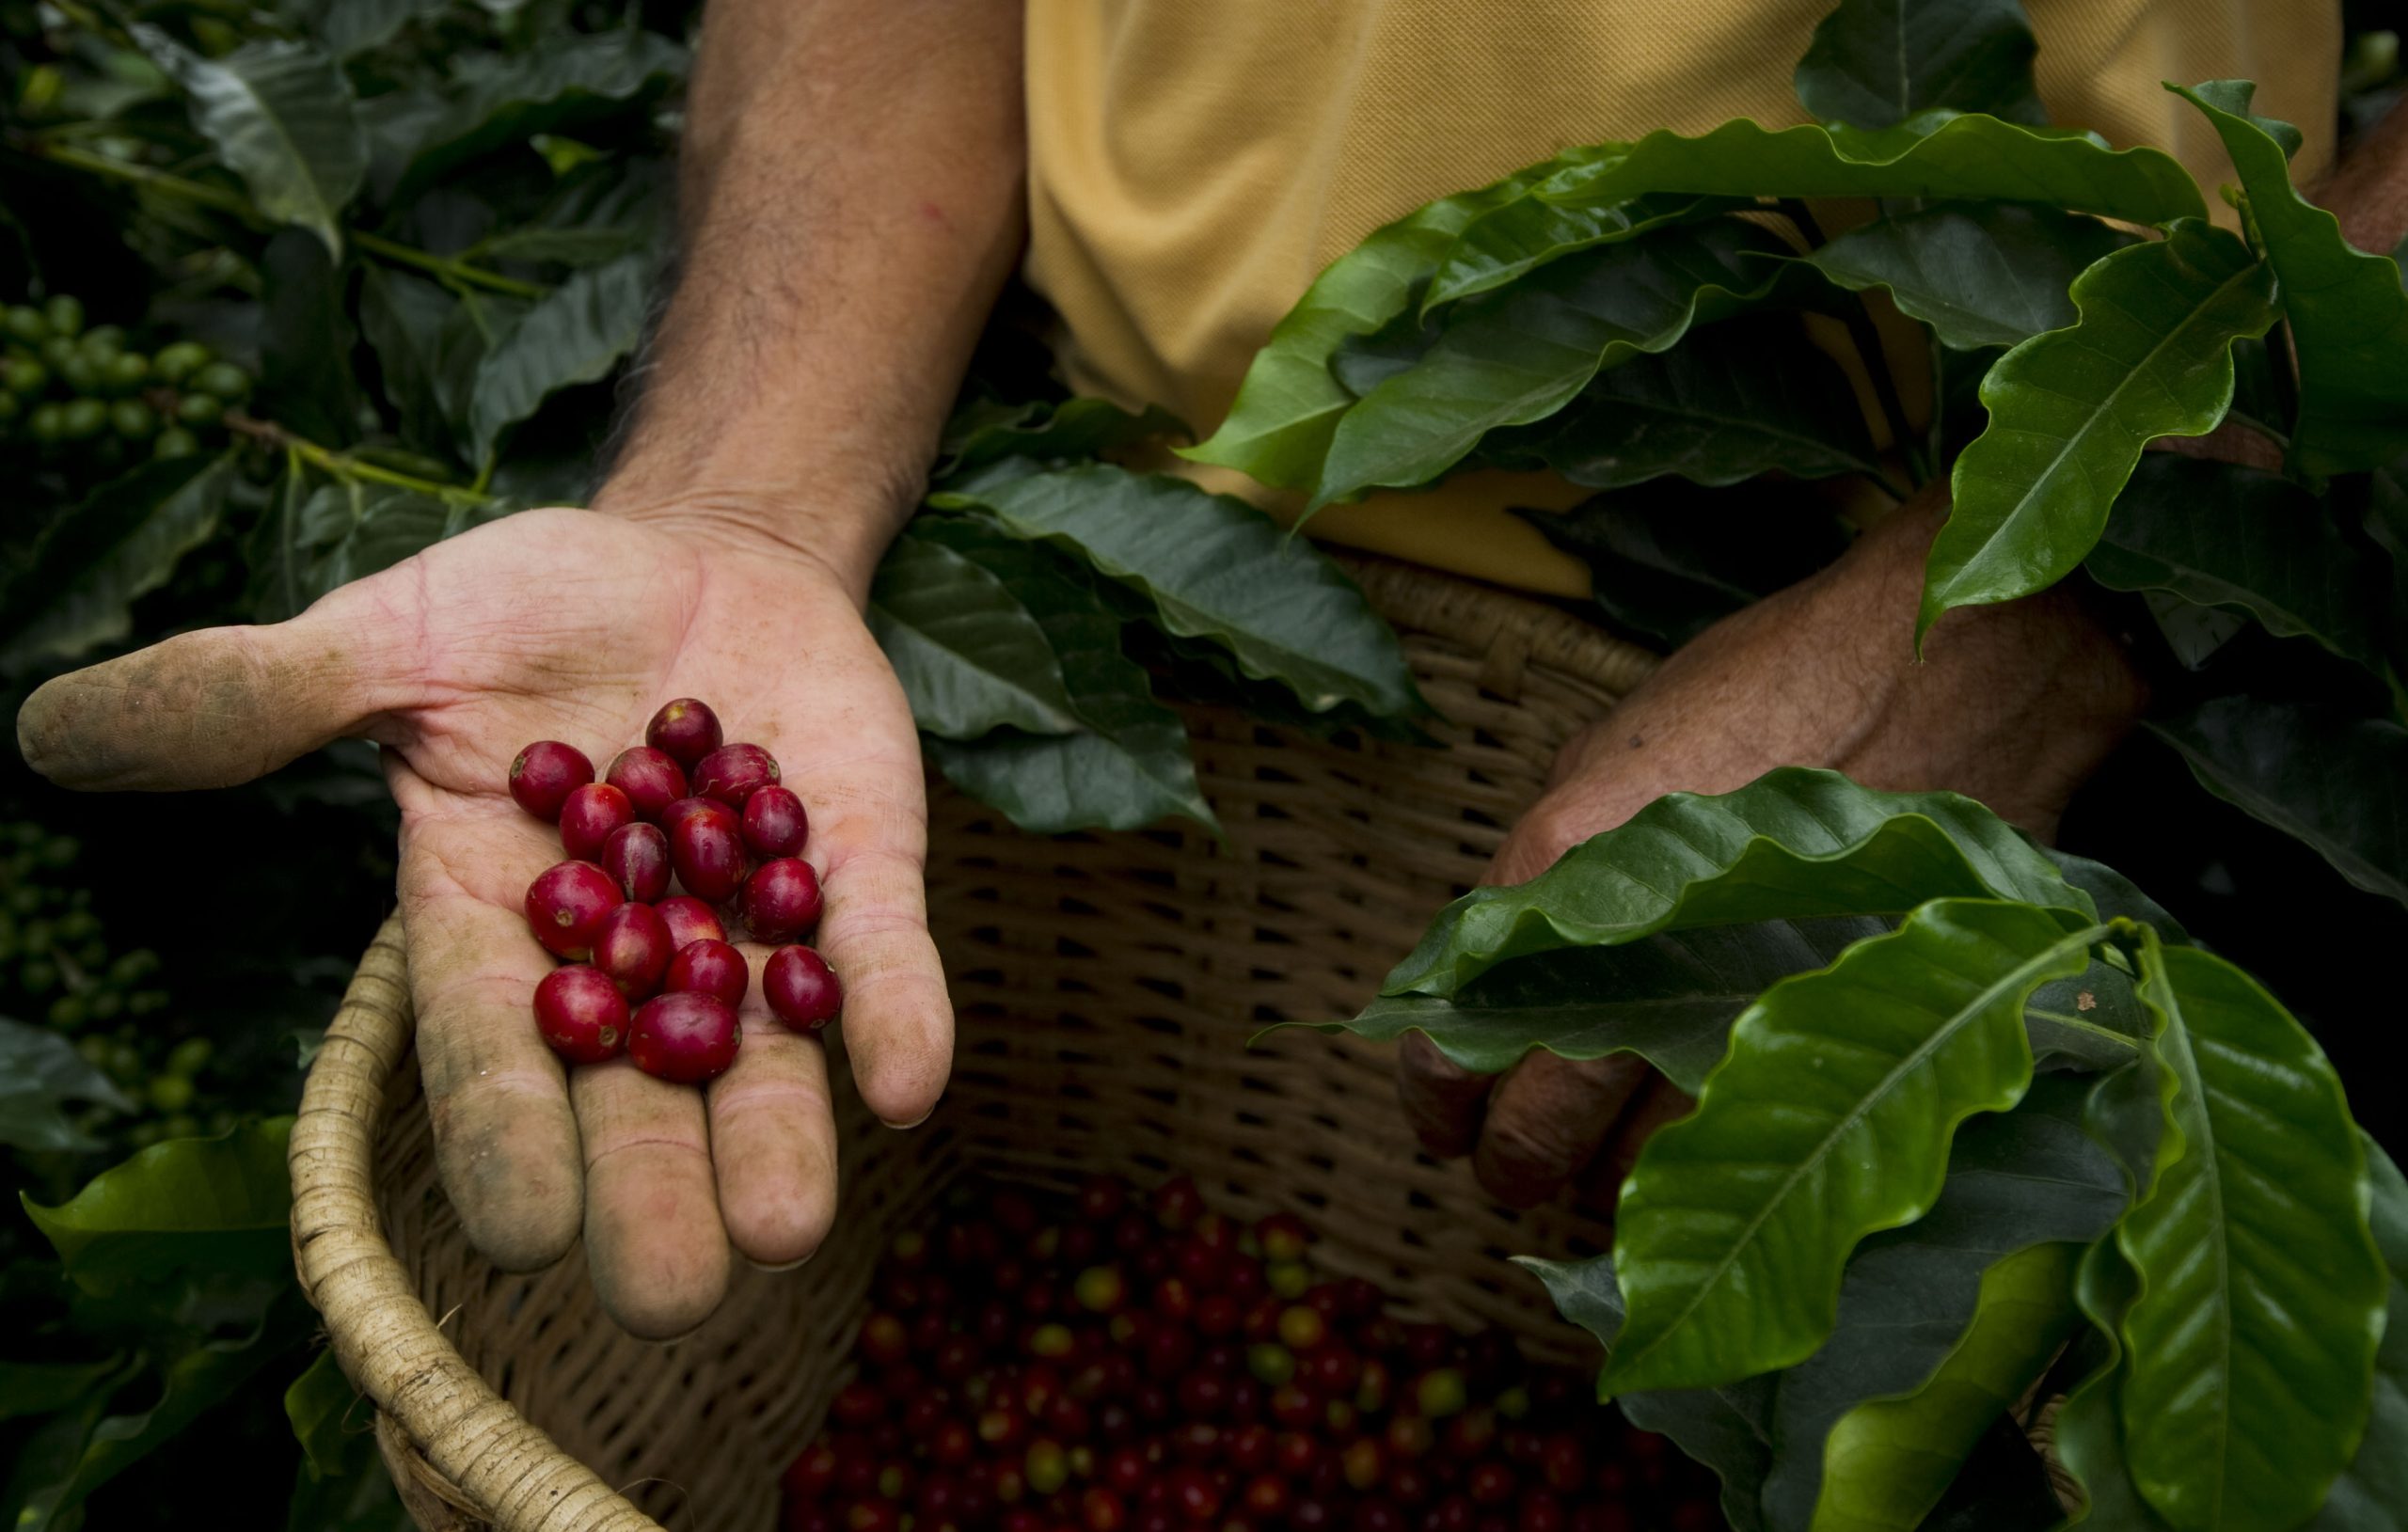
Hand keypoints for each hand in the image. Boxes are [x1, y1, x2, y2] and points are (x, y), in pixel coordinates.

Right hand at [16, 503, 947, 1337]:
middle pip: (631, 1100)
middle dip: (647, 1192)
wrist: (701, 556)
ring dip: (775, 1143)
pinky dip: (893, 1014)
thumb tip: (51, 727)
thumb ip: (260, 697)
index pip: (488, 1050)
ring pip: (761, 1063)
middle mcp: (623, 958)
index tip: (523, 1233)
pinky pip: (877, 958)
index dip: (504, 1135)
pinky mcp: (858, 878)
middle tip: (668, 1291)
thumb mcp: (393, 639)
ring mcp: (748, 926)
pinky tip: (909, 1081)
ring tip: (784, 1229)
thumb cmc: (531, 612)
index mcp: (493, 924)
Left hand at [1395, 484, 2150, 1209]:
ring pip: (1651, 1154)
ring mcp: (1749, 994)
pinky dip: (1718, 1154)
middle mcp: (1646, 943)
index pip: (1462, 1025)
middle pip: (1546, 1116)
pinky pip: (1754, 1126)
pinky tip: (1701, 1154)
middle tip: (1503, 1173)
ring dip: (1612, 1179)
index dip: (1438, 1090)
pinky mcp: (1838, 1018)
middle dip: (1514, 1160)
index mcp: (1565, 862)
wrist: (1944, 665)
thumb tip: (1492, 960)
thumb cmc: (1768, 686)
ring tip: (1597, 1172)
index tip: (1437, 1116)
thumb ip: (1550, 871)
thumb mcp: (1614, 757)